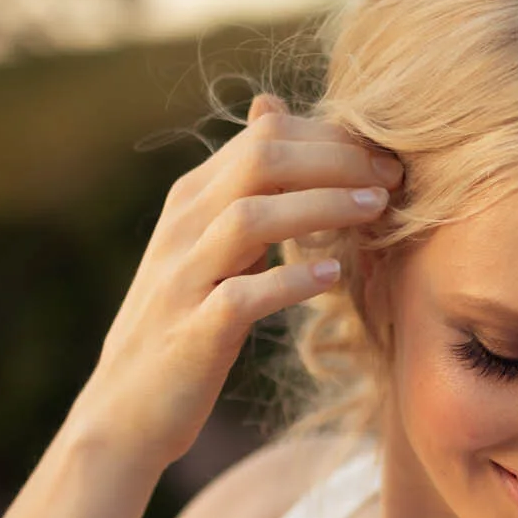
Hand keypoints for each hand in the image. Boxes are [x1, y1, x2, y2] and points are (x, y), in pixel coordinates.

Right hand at [77, 96, 395, 469]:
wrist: (125, 409)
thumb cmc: (184, 320)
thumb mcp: (208, 240)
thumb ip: (241, 184)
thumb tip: (271, 107)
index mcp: (192, 198)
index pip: (264, 136)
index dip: (331, 137)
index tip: (384, 158)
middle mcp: (182, 227)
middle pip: (260, 160)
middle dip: (335, 160)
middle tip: (391, 177)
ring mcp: (183, 279)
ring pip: (249, 218)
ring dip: (321, 207)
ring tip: (375, 210)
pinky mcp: (192, 333)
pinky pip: (242, 297)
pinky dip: (290, 283)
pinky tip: (333, 280)